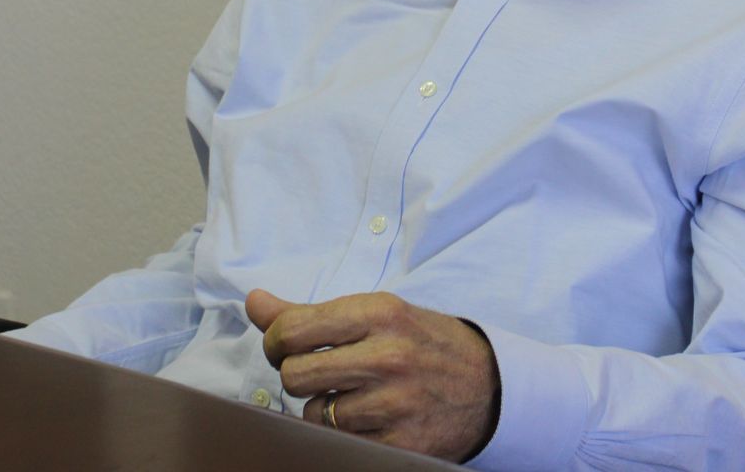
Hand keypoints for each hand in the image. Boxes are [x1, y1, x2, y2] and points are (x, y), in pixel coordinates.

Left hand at [244, 288, 496, 460]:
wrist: (490, 385)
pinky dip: (345, 433)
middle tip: (319, 374)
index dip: (276, 341)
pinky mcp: (400, 441)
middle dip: (298, 376)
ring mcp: (395, 403)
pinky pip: (340, 442)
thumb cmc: (424, 343)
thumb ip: (311, 313)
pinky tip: (368, 418)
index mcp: (380, 313)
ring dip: (324, 408)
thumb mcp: (378, 314)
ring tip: (352, 396)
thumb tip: (254, 302)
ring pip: (315, 414)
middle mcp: (388, 356)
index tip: (287, 347)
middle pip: (296, 375)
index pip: (292, 329)